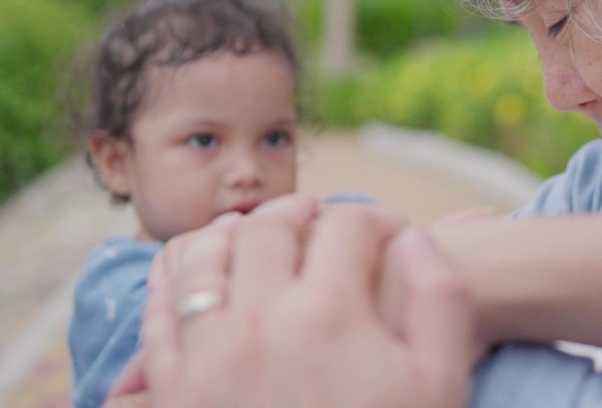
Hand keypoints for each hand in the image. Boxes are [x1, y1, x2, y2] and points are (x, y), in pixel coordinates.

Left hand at [131, 194, 473, 406]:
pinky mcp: (174, 390)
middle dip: (301, 211)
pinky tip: (194, 273)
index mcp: (329, 314)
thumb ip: (438, 302)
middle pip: (271, 228)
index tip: (390, 234)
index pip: (348, 227)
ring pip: (206, 257)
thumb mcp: (439, 384)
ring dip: (233, 232)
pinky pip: (162, 311)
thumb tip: (413, 237)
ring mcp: (208, 354)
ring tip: (253, 230)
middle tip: (319, 216)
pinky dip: (176, 278)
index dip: (377, 220)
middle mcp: (260, 320)